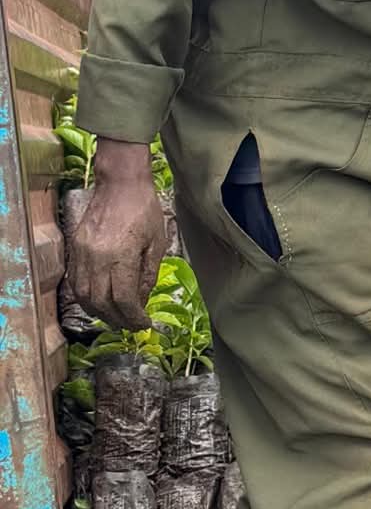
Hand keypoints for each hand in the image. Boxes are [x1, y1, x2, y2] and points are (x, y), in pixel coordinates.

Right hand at [71, 141, 165, 327]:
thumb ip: (148, 275)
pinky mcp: (74, 248)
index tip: (143, 324)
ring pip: (84, 296)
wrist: (120, 183)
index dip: (133, 318)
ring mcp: (82, 253)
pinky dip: (86, 297)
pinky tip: (100, 301)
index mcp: (121, 256)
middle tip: (131, 325)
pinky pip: (75, 282)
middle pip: (101, 302)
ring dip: (99, 312)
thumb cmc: (145, 210)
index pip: (123, 300)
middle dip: (117, 319)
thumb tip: (141, 300)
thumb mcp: (157, 243)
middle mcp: (97, 258)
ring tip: (116, 317)